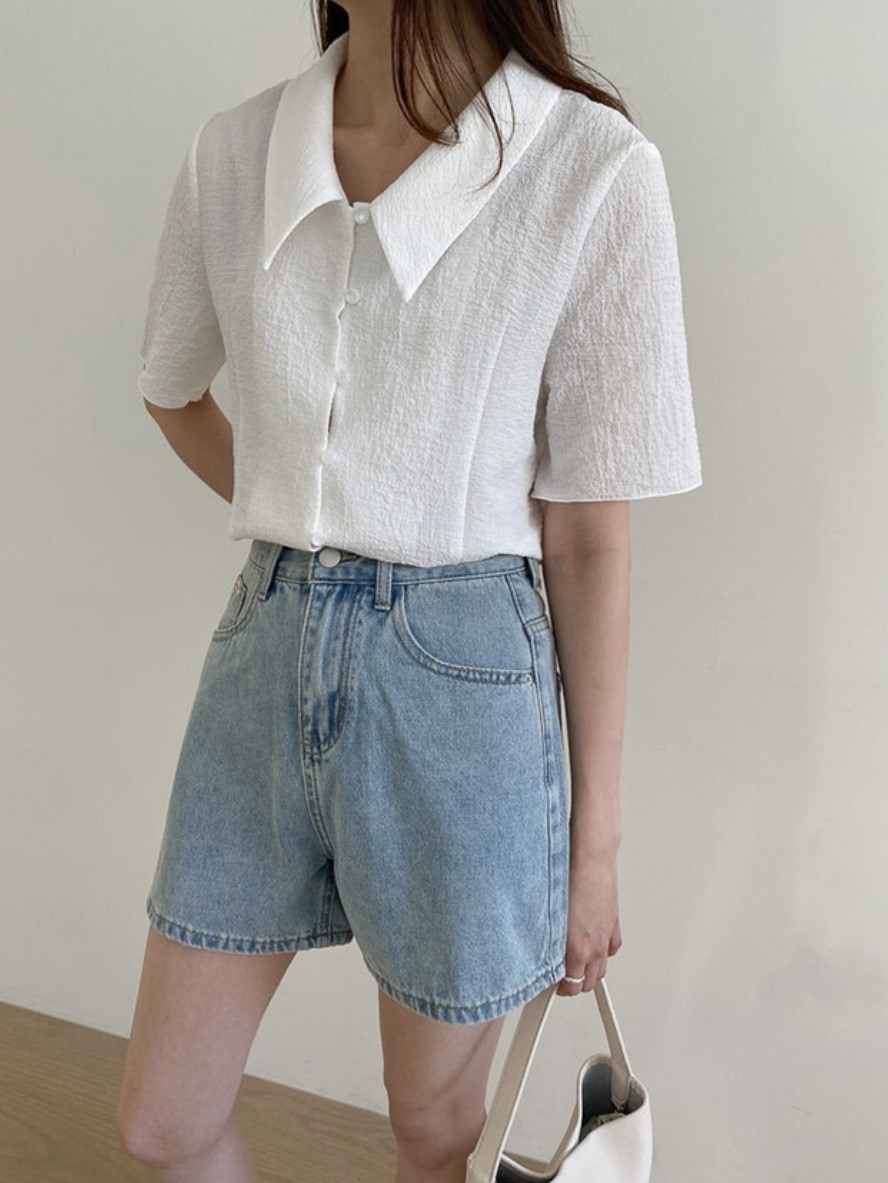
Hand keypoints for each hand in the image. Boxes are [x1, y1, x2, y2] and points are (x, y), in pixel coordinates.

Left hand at [557, 850, 621, 996]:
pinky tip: (595, 948)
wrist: (590, 860)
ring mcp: (606, 936)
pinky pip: (612, 949)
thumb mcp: (551, 917)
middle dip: (576, 984)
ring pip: (602, 968)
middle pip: (589, 982)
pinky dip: (603, 953)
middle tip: (562, 979)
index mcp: (578, 950)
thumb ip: (549, 942)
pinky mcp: (614, 923)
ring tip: (577, 967)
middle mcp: (595, 947)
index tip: (553, 986)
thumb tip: (543, 954)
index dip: (561, 990)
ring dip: (590, 972)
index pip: (572, 986)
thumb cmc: (569, 880)